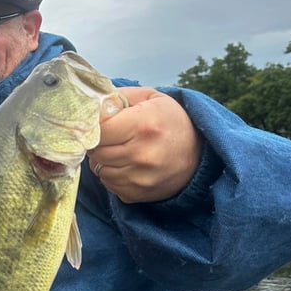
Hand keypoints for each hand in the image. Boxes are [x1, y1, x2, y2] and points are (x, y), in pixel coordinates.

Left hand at [87, 86, 202, 203]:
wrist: (200, 155)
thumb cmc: (170, 121)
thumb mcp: (150, 97)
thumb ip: (118, 97)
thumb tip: (91, 106)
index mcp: (143, 125)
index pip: (99, 129)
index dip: (95, 125)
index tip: (101, 123)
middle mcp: (141, 154)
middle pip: (96, 151)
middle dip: (98, 143)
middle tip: (109, 137)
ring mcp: (140, 178)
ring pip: (99, 170)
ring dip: (103, 160)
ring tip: (119, 150)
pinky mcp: (138, 194)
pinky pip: (109, 184)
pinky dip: (112, 175)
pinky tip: (125, 165)